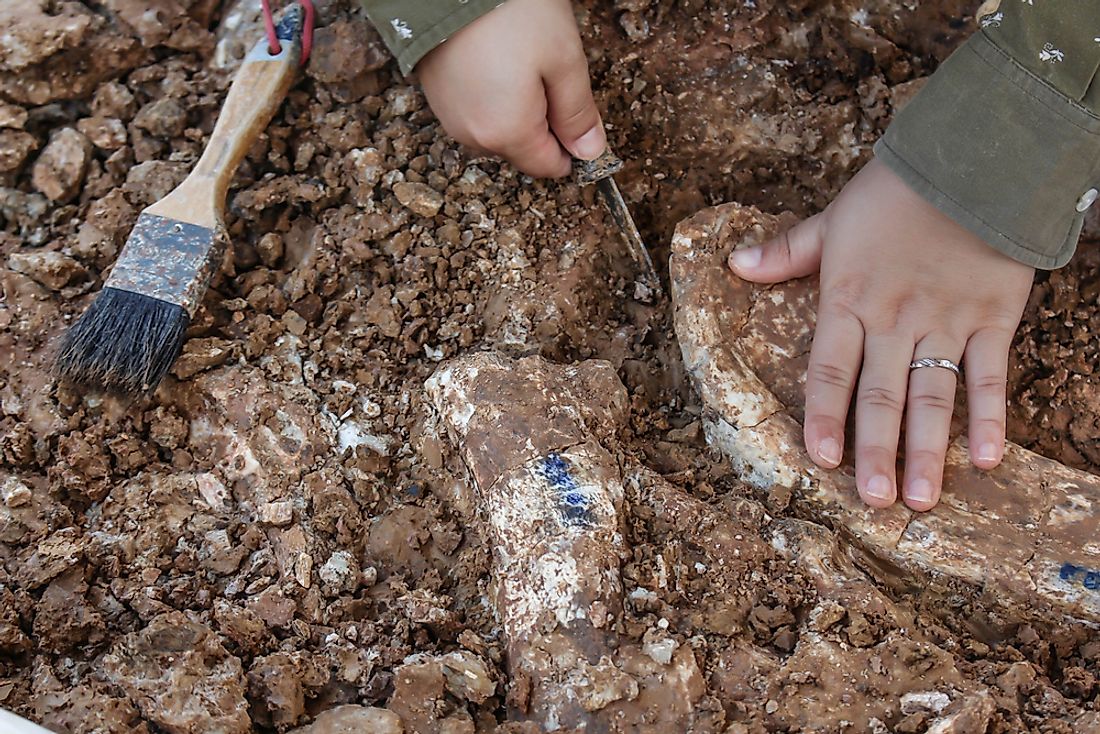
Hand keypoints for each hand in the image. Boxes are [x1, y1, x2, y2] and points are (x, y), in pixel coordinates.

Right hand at [416, 0, 605, 177]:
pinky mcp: (437, 97)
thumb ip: (578, 114)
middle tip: (546, 73)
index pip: (549, 167)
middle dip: (543, 122)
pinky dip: (490, 95)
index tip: (576, 111)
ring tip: (517, 61)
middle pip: (524, 149)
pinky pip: (476, 111)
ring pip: (499, 130)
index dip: (570, 145)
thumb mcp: (563, 60)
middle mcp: (474, 136)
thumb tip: (590, 152)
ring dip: (515, 108)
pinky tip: (495, 60)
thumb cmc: (510, 13)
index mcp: (508, 134)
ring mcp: (451, 118)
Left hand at [728, 158, 1034, 510]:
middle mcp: (894, 321)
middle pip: (882, 396)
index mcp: (848, 300)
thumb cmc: (894, 193)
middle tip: (873, 501)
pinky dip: (990, 417)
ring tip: (919, 499)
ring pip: (932, 397)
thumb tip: (734, 264)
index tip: (820, 458)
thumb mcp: (832, 220)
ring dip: (926, 450)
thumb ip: (787, 253)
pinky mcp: (991, 318)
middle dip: (876, 451)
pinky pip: (990, 375)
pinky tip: (986, 458)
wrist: (971, 161)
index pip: (830, 369)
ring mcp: (945, 323)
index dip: (823, 415)